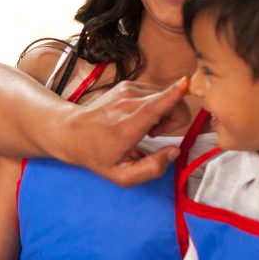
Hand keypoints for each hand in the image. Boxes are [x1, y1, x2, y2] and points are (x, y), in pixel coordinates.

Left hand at [66, 77, 188, 186]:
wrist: (71, 132)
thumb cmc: (97, 155)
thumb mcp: (122, 175)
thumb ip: (151, 169)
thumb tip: (174, 151)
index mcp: (127, 126)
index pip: (155, 106)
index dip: (174, 95)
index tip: (187, 84)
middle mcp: (128, 102)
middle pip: (171, 100)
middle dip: (174, 119)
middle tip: (155, 134)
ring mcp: (127, 90)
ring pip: (166, 94)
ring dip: (165, 112)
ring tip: (144, 126)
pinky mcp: (128, 84)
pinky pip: (156, 91)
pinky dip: (156, 104)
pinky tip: (139, 116)